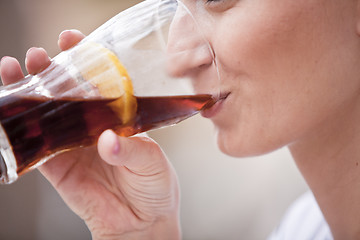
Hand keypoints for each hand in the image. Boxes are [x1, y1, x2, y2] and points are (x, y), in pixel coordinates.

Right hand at [0, 30, 180, 239]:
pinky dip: (21, 132)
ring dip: (28, 93)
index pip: (99, 82)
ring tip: (15, 72)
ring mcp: (73, 145)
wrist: (143, 222)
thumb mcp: (152, 162)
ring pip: (45, 115)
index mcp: (117, 118)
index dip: (84, 59)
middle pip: (66, 93)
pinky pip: (36, 148)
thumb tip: (106, 140)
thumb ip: (130, 149)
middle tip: (40, 56)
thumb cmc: (155, 186)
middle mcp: (93, 127)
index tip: (73, 40)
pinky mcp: (58, 168)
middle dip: (50, 71)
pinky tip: (9, 114)